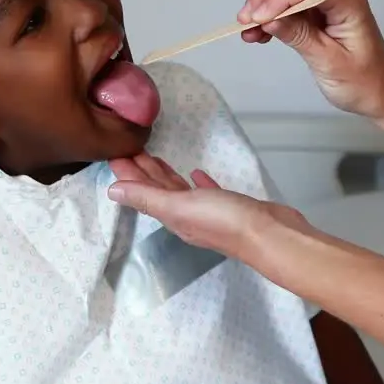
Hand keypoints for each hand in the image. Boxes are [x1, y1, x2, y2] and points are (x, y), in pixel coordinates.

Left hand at [106, 154, 307, 258]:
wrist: (270, 234)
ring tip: (154, 158)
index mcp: (172, 216)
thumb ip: (147, 197)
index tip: (113, 154)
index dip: (127, 174)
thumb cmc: (225, 220)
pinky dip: (198, 182)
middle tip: (129, 148)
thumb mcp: (180, 206)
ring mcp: (208, 212)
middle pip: (158, 190)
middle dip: (142, 171)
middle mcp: (186, 215)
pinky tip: (197, 173)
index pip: (142, 192)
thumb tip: (113, 191)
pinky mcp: (229, 206)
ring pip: (179, 190)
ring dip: (165, 175)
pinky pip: (206, 192)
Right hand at [238, 0, 383, 119]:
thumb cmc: (364, 82)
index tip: (257, 18)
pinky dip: (271, 16)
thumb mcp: (329, 63)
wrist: (381, 94)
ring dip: (264, 4)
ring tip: (247, 30)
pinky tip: (258, 33)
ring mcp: (327, 3)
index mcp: (348, 2)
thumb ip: (300, 37)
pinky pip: (289, 6)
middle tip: (245, 21)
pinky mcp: (318, 14)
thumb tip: (270, 19)